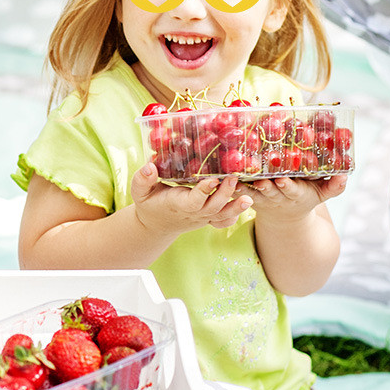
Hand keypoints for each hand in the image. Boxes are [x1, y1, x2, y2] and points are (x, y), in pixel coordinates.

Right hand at [131, 163, 253, 237]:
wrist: (156, 223)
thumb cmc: (148, 203)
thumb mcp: (139, 191)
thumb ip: (142, 179)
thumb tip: (149, 166)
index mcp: (177, 204)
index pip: (192, 201)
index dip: (203, 192)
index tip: (212, 179)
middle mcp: (193, 213)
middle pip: (212, 208)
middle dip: (225, 195)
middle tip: (234, 178)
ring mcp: (203, 217)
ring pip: (221, 215)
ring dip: (236, 207)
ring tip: (249, 196)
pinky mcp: (209, 218)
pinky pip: (224, 221)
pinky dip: (235, 215)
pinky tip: (245, 204)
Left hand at [234, 173, 347, 224]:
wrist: (285, 216)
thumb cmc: (306, 196)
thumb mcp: (322, 194)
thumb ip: (334, 186)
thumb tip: (346, 176)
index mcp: (294, 194)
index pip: (291, 190)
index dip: (287, 186)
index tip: (283, 180)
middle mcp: (275, 196)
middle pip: (268, 191)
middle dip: (263, 185)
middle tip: (258, 178)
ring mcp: (260, 197)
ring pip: (249, 191)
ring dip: (241, 186)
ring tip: (232, 176)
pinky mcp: (246, 196)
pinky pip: (235, 191)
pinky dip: (227, 186)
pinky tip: (217, 176)